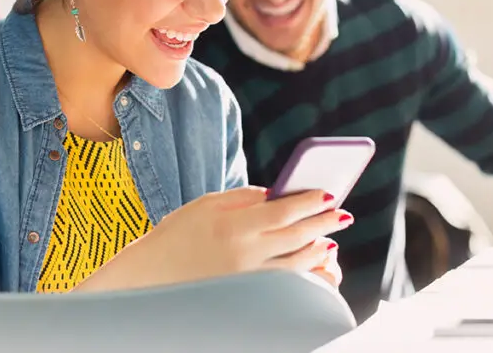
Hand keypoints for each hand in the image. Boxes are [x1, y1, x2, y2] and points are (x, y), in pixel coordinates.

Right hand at [77, 186, 352, 291]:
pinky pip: (285, 287)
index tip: (329, 194)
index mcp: (233, 226)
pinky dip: (304, 275)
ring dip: (318, 250)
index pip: (282, 211)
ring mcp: (248, 281)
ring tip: (330, 239)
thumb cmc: (176, 236)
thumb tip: (277, 193)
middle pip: (296, 237)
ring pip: (296, 265)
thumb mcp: (205, 205)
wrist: (149, 278)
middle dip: (323, 224)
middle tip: (343, 215)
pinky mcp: (247, 298)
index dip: (309, 202)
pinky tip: (312, 266)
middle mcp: (244, 255)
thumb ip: (244, 196)